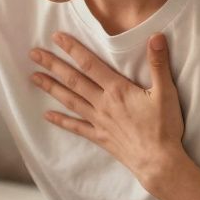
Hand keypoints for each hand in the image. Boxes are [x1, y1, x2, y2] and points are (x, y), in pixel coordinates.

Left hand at [29, 30, 187, 186]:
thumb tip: (156, 36)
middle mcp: (103, 104)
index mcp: (117, 90)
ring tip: (33, 77)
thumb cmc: (164, 128)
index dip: (73, 49)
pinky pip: (76, 127)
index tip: (56, 37)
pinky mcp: (100, 137)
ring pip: (70, 100)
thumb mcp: (166, 92)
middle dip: (53, 65)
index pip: (90, 64)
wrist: (158, 163)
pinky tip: (47, 116)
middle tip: (33, 54)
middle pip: (74, 80)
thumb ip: (158, 64)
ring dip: (51, 88)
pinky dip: (61, 121)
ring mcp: (99, 121)